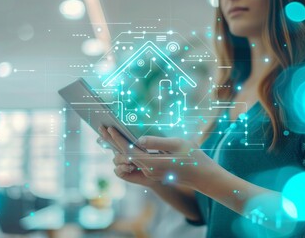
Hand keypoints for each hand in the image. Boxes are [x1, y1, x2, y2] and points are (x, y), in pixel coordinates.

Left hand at [100, 126, 217, 187]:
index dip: (118, 139)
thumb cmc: (194, 158)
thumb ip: (157, 142)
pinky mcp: (153, 174)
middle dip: (112, 142)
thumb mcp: (177, 144)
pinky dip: (126, 154)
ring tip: (107, 134)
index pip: (129, 151)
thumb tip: (139, 140)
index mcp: (153, 164)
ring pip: (128, 161)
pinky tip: (121, 144)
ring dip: (117, 148)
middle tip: (101, 128)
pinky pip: (135, 164)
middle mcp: (148, 171)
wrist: (204, 177)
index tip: (110, 128)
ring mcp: (150, 174)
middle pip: (124, 156)